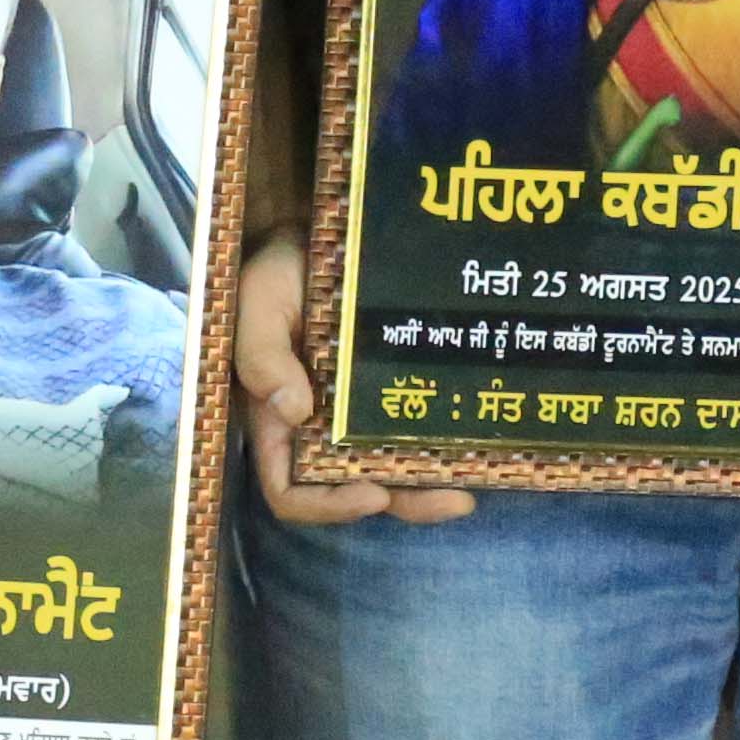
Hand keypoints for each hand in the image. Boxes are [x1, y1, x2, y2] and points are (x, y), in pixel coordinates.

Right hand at [234, 230, 470, 528]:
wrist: (315, 234)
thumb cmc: (276, 274)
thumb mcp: (259, 305)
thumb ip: (263, 355)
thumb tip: (292, 411)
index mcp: (277, 422)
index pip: (290, 490)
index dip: (328, 505)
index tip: (371, 493)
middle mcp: (320, 430)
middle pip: (357, 489)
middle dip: (404, 501)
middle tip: (454, 500)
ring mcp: (359, 413)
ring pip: (394, 469)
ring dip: (431, 486)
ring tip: (474, 486)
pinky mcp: (393, 389)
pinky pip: (416, 430)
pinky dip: (445, 447)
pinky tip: (481, 444)